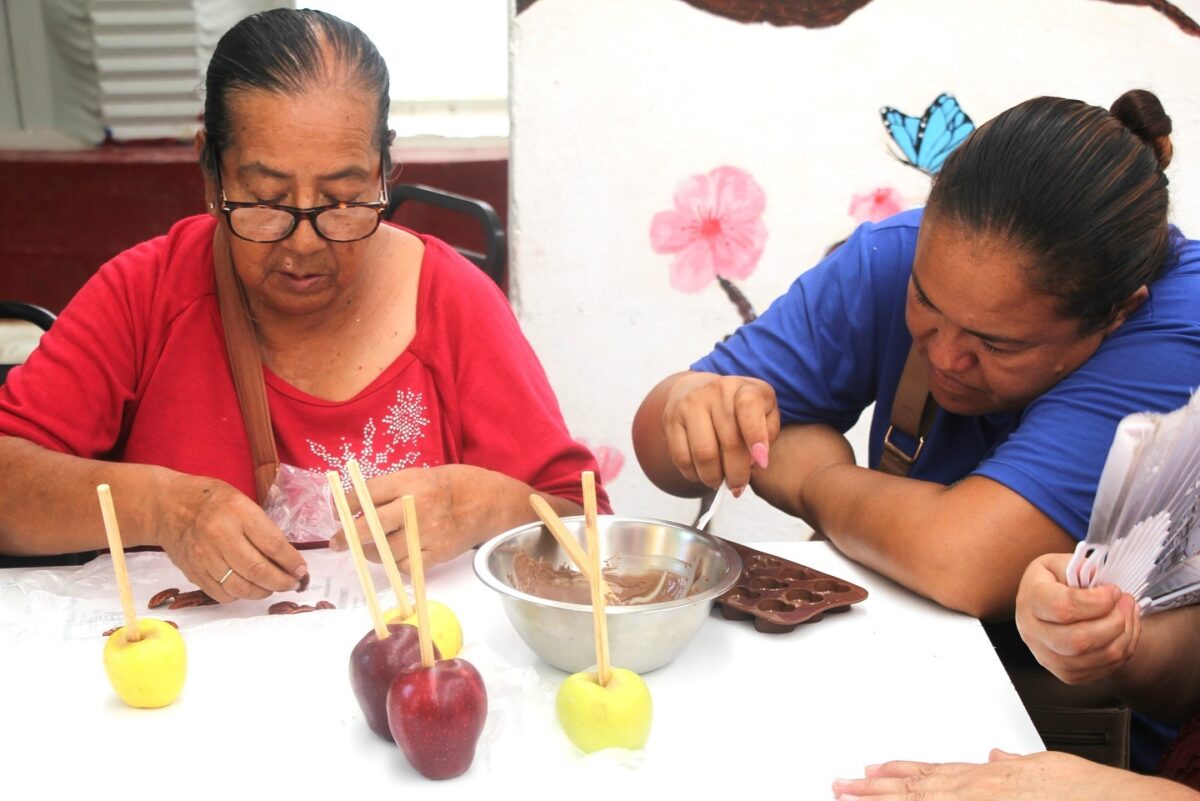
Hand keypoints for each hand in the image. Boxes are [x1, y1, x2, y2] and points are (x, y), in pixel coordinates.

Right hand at [155, 476, 306, 602]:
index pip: (272, 544)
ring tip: (273, 587)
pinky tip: (248, 588)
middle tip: (293, 584)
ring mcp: (204, 557)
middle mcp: (220, 535)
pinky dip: (240, 596)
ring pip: (241, 587)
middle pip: (258, 570)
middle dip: (282, 582)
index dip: (291, 562)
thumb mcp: (242, 501)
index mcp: (237, 512)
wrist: (167, 506)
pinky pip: (222, 594)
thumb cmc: (211, 500)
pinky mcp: (194, 572)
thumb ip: (263, 527)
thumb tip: (288, 557)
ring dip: (263, 592)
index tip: (302, 570)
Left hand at [328, 464, 497, 571]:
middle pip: (371, 526)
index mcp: (410, 482)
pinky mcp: (438, 552)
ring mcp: (428, 532)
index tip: (337, 512)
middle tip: (337, 542)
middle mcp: (417, 506)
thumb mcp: (418, 476)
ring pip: (385, 551)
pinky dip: (395, 563)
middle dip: (348, 536)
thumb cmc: (450, 485)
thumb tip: (357, 509)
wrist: (488, 501)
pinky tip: (396, 555)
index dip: (345, 504)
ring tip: (370, 548)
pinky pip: (405, 565)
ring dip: (371, 552)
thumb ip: (390, 491)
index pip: (367, 493)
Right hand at [661, 371, 780, 493]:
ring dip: (714, 477)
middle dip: (737, 473)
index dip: (757, 438)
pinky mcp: (671, 419)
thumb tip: (755, 460)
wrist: (698, 390)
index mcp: (743, 388)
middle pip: (728, 442)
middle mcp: (715, 392)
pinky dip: (694, 475)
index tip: (762, 463)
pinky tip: (702, 475)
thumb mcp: (765, 411)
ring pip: (703, 454)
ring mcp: (690, 404)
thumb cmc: (739, 408)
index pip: (749, 408)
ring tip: (720, 482)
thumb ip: (768, 433)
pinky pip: (682, 457)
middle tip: (738, 486)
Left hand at [832, 749, 1140, 799]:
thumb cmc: (1083, 791)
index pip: (931, 772)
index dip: (897, 772)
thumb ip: (1015, 765)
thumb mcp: (1043, 768)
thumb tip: (996, 756)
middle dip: (872, 788)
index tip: (870, 769)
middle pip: (913, 788)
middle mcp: (975, 790)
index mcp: (986, 776)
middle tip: (839, 785)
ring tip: (846, 796)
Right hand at [1015, 553, 1139, 684]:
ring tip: (1129, 612)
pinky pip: (1103, 669)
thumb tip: (1101, 582)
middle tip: (1126, 602)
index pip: (1062, 608)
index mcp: (1029, 599)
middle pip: (1078, 640)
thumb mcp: (1061, 563)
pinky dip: (1124, 649)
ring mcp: (1047, 657)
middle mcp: (1032, 632)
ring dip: (1125, 635)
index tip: (1112, 590)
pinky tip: (1124, 630)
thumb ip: (1079, 567)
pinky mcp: (1066, 673)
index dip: (1096, 601)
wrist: (1053, 607)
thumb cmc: (1058, 582)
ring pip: (1096, 657)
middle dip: (1114, 621)